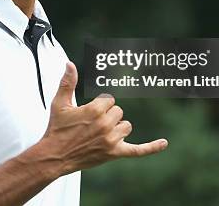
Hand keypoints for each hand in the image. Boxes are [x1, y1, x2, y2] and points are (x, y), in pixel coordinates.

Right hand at [41, 61, 167, 174]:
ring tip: (100, 133)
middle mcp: (105, 124)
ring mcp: (111, 140)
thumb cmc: (57, 128)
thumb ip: (68, 82)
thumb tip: (70, 63)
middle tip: (90, 125)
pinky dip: (151, 147)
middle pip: (119, 112)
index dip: (99, 105)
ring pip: (126, 126)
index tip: (87, 113)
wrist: (54, 156)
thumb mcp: (60, 103)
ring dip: (117, 128)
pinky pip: (138, 150)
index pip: (109, 100)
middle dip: (107, 116)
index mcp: (94, 110)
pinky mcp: (114, 153)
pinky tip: (164, 143)